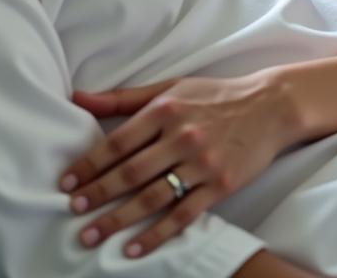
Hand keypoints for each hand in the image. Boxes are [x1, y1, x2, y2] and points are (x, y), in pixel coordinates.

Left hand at [60, 71, 295, 257]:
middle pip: (131, 172)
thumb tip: (78, 97)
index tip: (67, 182)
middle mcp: (182, 135)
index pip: (118, 141)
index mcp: (166, 108)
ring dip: (118, 219)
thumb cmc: (215, 96)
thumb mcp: (171, 87)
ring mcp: (202, 163)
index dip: (89, 163)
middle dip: (97, 194)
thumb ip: (124, 97)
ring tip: (92, 235)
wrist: (269, 107)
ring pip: (152, 197)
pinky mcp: (221, 185)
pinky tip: (134, 248)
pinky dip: (157, 234)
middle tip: (72, 210)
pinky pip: (183, 215)